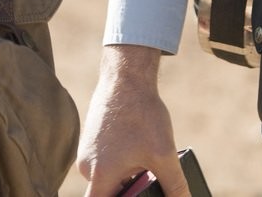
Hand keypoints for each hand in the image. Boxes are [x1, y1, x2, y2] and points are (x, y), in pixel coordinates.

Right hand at [78, 46, 187, 196]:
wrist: (126, 77)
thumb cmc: (141, 114)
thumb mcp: (164, 154)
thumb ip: (174, 185)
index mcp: (99, 175)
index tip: (134, 196)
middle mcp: (87, 166)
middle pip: (106, 193)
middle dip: (129, 190)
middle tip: (147, 178)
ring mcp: (87, 151)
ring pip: (108, 176)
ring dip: (127, 176)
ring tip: (147, 159)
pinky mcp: (92, 139)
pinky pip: (106, 161)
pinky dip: (123, 161)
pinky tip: (139, 146)